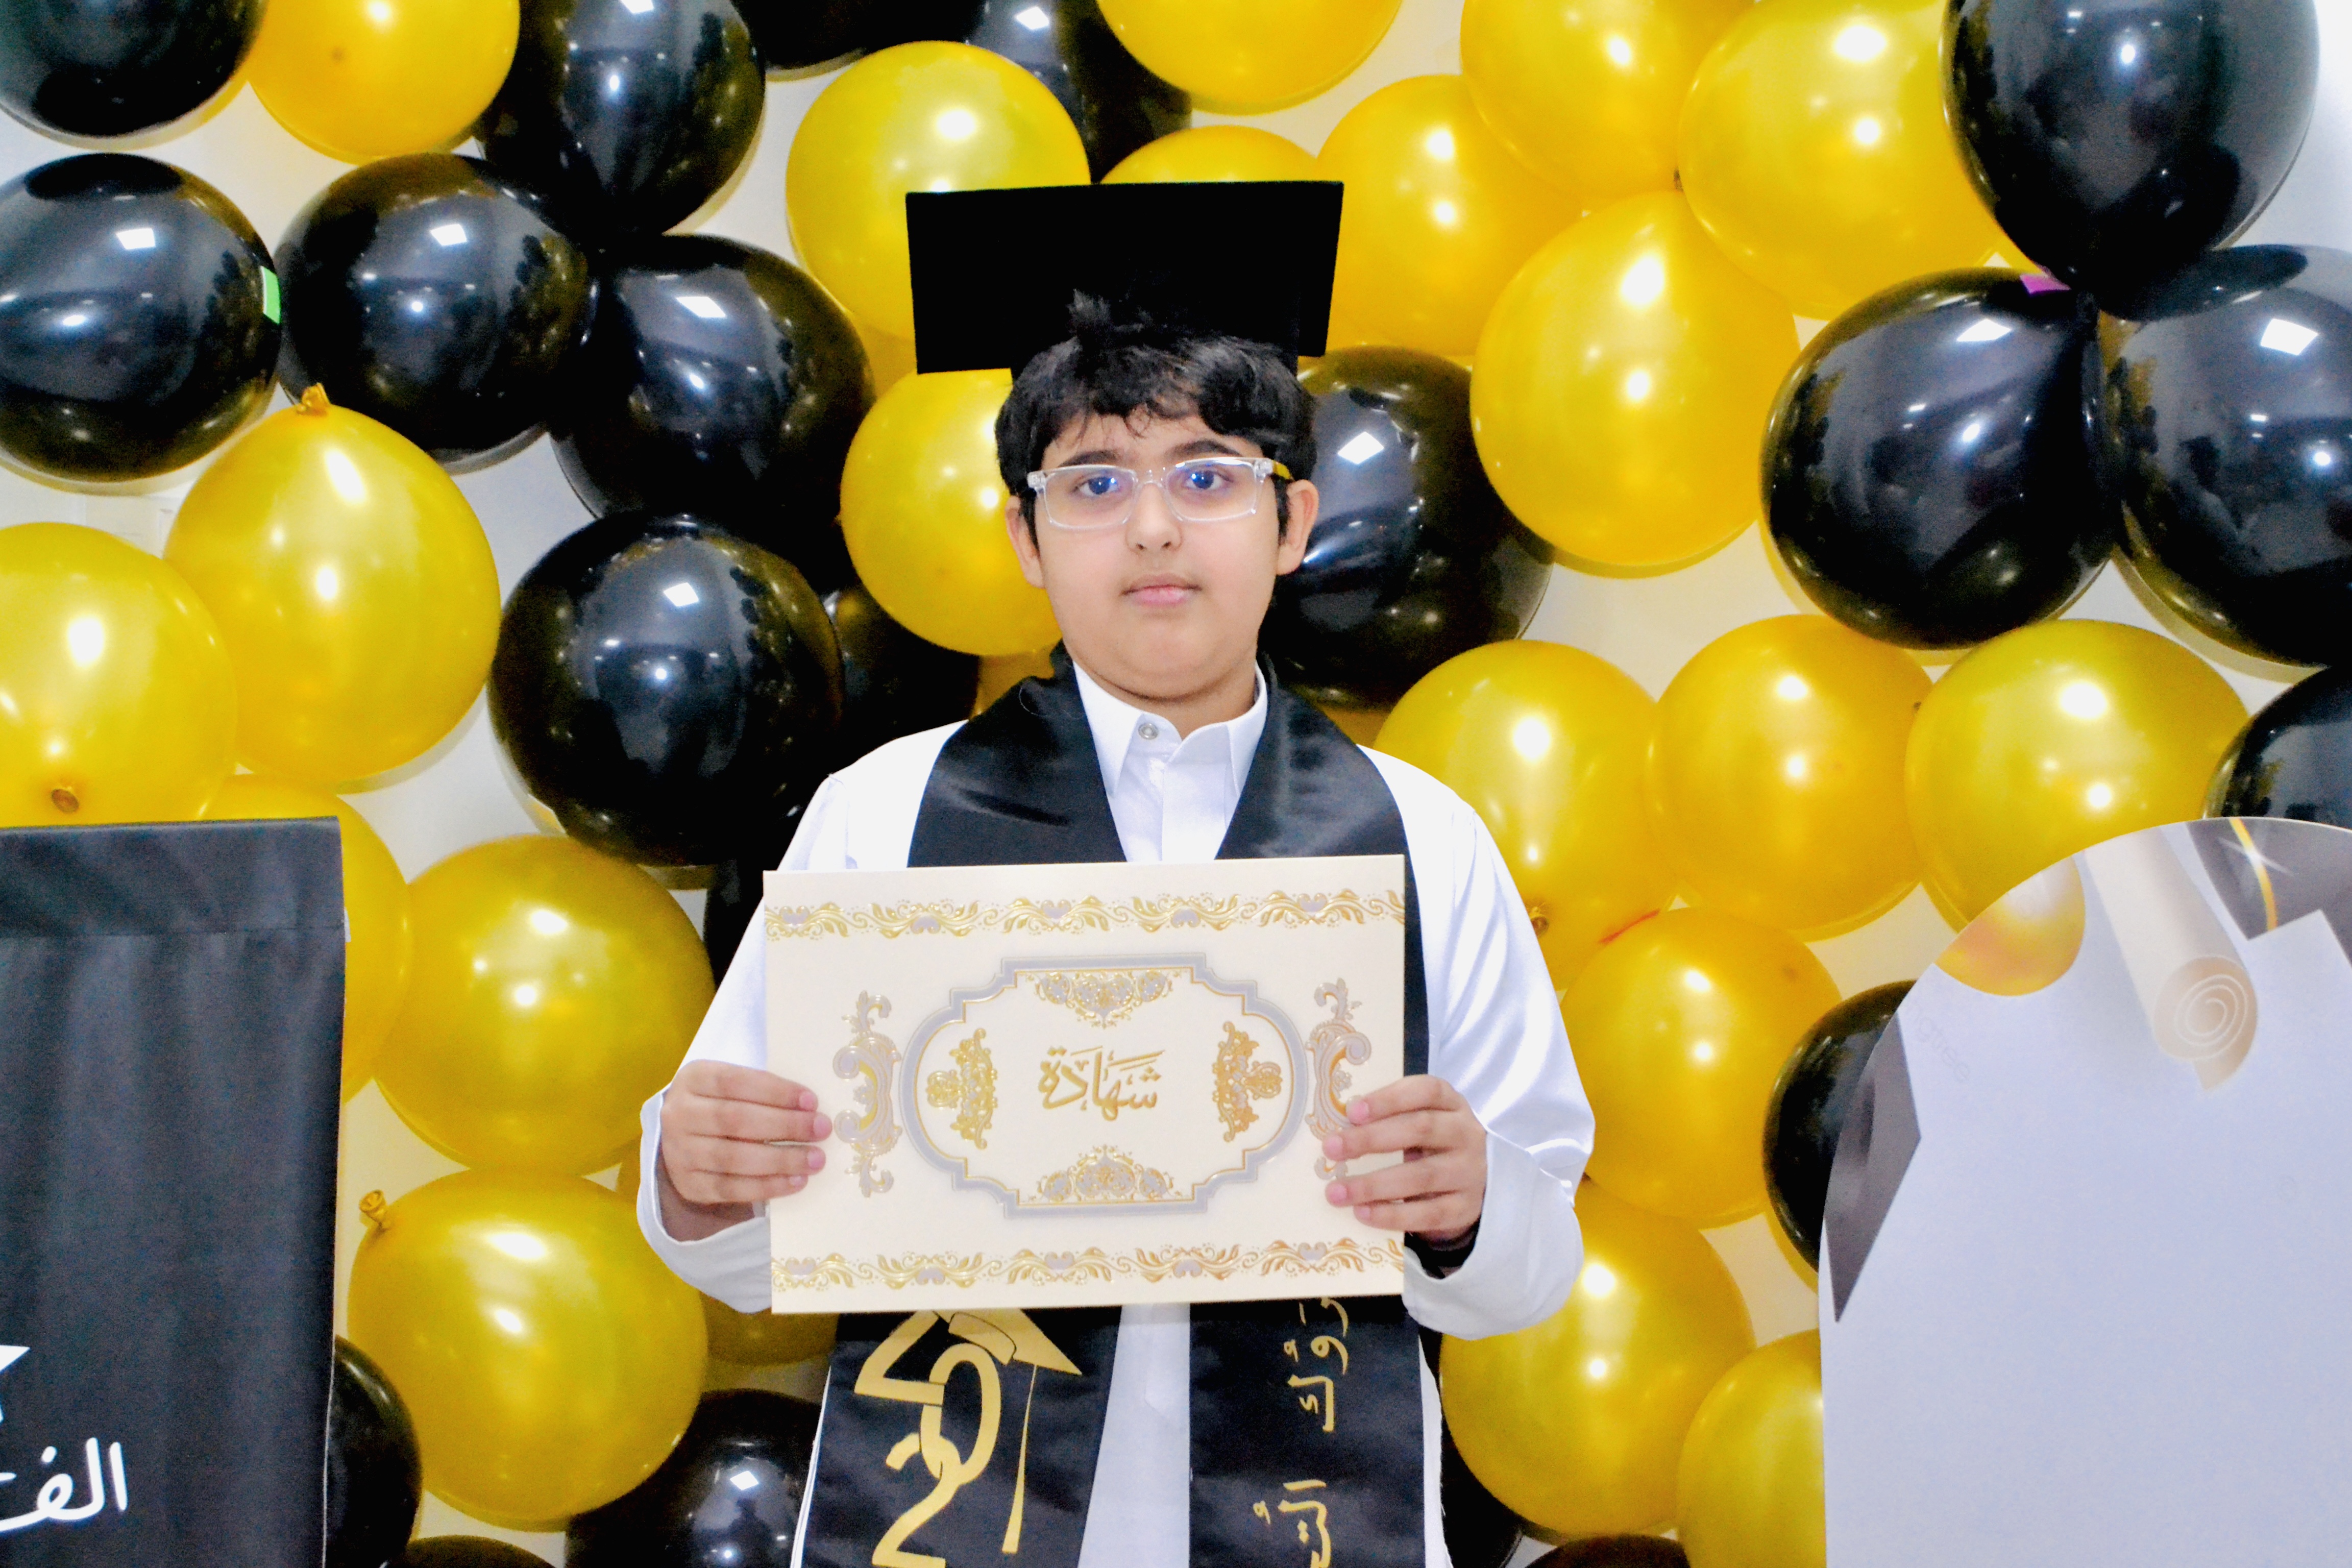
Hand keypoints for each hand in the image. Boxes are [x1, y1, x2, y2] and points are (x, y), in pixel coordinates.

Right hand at [657, 1062, 832, 1240]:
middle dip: (785, 1126)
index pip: (734, 1082)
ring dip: (781, 1160)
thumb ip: (762, 1091)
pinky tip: (795, 1182)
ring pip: (733, 1158)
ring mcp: (679, 1152)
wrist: (681, 1137)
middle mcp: (679, 1114)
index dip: (775, 1092)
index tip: (811, 1101)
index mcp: (692, 1079)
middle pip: (736, 1120)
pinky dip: (766, 1187)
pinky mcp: (688, 1184)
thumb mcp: (732, 1086)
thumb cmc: (721, 1104)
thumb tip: (810, 1110)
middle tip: (821, 1130)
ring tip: (815, 1160)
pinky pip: (730, 1189)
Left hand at [1321, 1075, 1486, 1243]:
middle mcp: (1466, 1134)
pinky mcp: (1465, 1208)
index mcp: (1452, 1104)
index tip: (1352, 1111)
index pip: (1427, 1091)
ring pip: (1421, 1176)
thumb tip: (1337, 1133)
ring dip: (1373, 1185)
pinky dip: (1392, 1214)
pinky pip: (1427, 1213)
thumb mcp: (1420, 1122)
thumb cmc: (1431, 1145)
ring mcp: (1469, 1172)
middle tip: (1331, 1148)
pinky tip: (1363, 1213)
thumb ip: (1390, 1120)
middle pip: (1420, 1129)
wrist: (1470, 1186)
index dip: (1389, 1099)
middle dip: (1371, 1139)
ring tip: (1336, 1192)